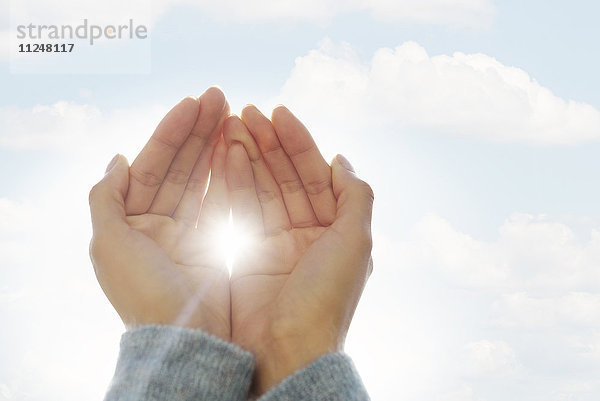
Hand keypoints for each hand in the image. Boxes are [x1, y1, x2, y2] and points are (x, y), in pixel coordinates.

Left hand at [88, 87, 231, 339]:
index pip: (152, 165)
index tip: (193, 103)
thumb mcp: (108, 244)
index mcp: (129, 221)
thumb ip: (106, 198)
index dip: (171, 133)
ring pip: (200, 179)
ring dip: (214, 147)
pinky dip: (228, 176)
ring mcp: (185, 233)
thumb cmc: (143, 294)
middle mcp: (155, 224)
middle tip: (219, 97)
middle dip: (197, 131)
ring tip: (232, 115)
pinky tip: (236, 149)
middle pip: (178, 166)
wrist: (185, 341)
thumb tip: (117, 159)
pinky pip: (219, 201)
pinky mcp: (211, 245)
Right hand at [223, 105, 373, 393]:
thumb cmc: (326, 299)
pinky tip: (224, 155)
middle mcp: (309, 232)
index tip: (277, 111)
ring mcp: (278, 243)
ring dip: (247, 155)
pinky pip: (242, 208)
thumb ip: (356, 196)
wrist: (286, 350)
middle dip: (268, 143)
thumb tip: (341, 160)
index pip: (315, 173)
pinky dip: (233, 181)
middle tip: (245, 112)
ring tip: (229, 125)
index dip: (298, 141)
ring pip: (262, 187)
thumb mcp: (356, 242)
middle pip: (286, 175)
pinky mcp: (251, 254)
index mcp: (337, 228)